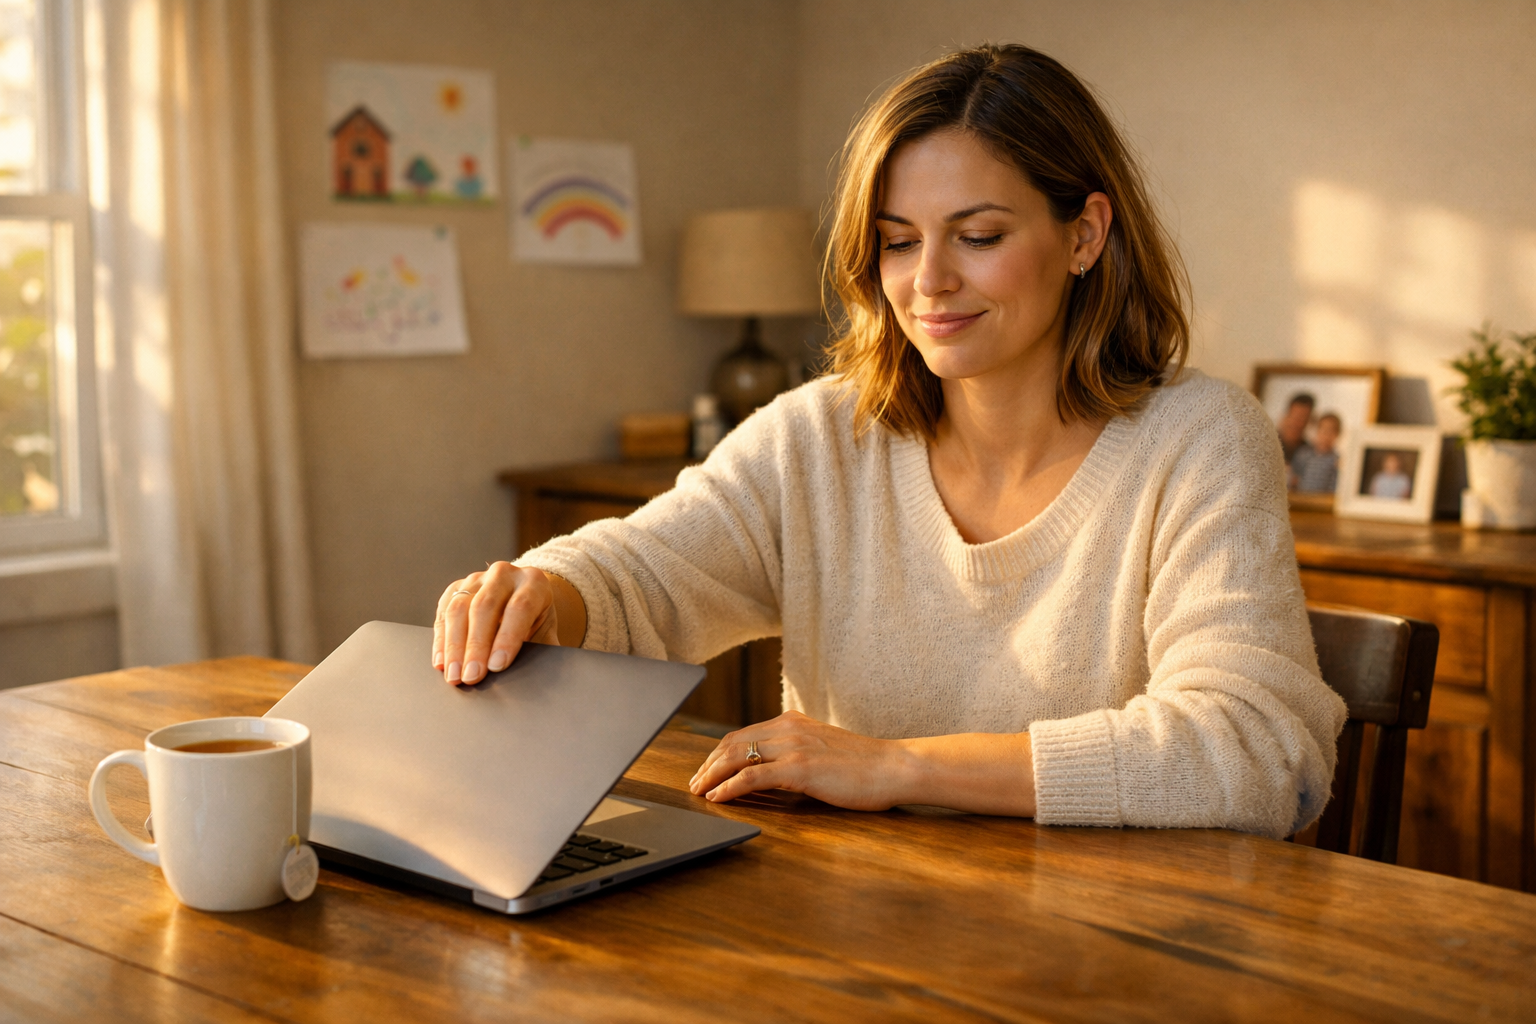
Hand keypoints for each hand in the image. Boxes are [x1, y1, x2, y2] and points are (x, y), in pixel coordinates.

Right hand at [432, 562, 562, 685]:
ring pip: (459, 608)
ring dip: (454, 646)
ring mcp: (476, 579)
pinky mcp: (455, 588)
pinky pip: (443, 613)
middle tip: (472, 676)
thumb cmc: (536, 623)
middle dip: (476, 646)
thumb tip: (536, 676)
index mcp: (534, 582)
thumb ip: (544, 651)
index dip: (507, 638)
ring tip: (455, 675)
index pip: (519, 607)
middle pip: (484, 607)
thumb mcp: (547, 633)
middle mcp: (504, 574)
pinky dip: (441, 641)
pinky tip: (442, 663)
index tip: (497, 666)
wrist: (524, 602)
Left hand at [687, 710, 904, 810]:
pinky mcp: (800, 768)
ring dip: (712, 776)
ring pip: (737, 757)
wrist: (895, 767)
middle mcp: (788, 728)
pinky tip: (718, 798)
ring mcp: (793, 746)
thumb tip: (771, 770)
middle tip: (694, 784)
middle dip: (708, 764)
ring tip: (699, 792)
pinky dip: (729, 787)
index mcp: (792, 722)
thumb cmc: (865, 766)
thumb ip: (797, 752)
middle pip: (732, 743)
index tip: (705, 770)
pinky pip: (752, 776)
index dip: (718, 753)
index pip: (743, 734)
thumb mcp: (823, 750)